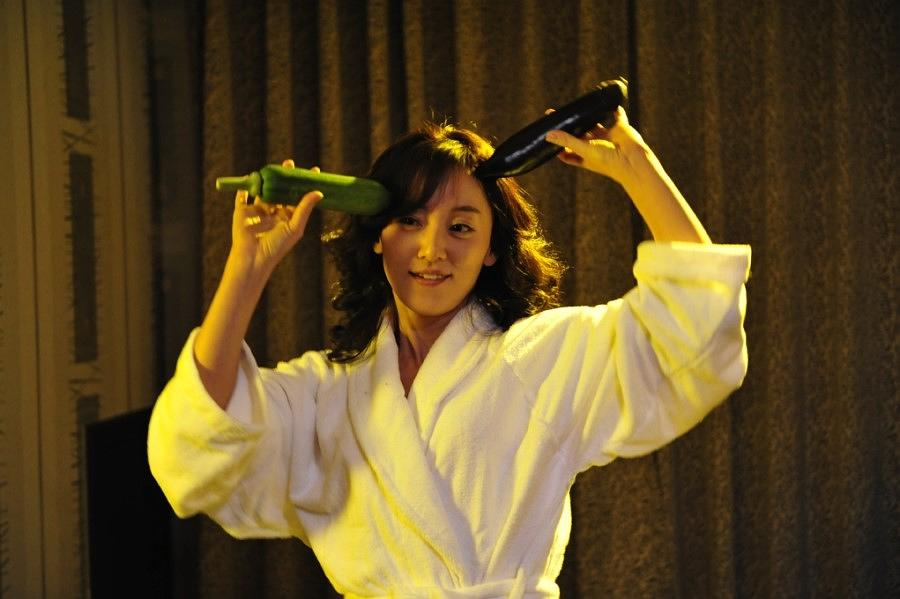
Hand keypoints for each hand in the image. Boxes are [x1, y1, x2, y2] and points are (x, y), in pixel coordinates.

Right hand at [229, 159, 322, 276]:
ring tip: (273, 168)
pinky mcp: (242, 212)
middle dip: (285, 177)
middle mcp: (273, 212)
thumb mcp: (294, 227)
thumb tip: (318, 192)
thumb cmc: (276, 246)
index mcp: (287, 217)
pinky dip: (244, 188)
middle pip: (280, 190)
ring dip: (267, 179)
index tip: (313, 171)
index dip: (304, 184)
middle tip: (290, 163)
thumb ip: (304, 209)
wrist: (253, 257)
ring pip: (263, 191)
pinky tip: (249, 177)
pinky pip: (242, 197)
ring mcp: (257, 211)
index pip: (297, 197)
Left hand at [544, 107, 651, 187]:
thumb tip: (548, 135)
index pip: (569, 153)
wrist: (633, 159)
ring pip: (595, 124)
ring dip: (587, 118)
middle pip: (579, 136)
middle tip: (558, 116)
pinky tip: (606, 100)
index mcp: (587, 156)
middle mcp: (596, 146)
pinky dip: (613, 109)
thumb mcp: (584, 150)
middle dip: (570, 128)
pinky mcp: (619, 128)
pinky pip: (617, 115)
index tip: (550, 137)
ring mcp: (607, 137)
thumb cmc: (608, 161)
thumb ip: (567, 141)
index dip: (559, 147)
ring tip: (577, 108)